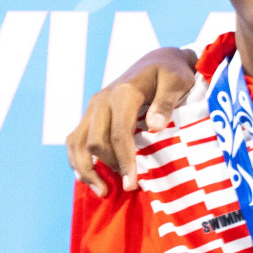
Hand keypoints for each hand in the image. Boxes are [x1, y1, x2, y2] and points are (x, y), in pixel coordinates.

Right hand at [67, 47, 198, 195]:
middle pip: (95, 142)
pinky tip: (88, 178)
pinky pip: (75, 139)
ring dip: (85, 169)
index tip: (133, 184)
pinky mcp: (91, 114)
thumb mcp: (177, 81)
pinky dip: (78, 160)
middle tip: (130, 188)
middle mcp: (102, 100)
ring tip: (102, 192)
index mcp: (123, 93)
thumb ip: (167, 102)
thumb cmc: (172, 73)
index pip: (119, 135)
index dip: (125, 161)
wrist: (159, 60)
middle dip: (109, 168)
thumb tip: (155, 127)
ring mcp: (93, 107)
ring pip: (76, 143)